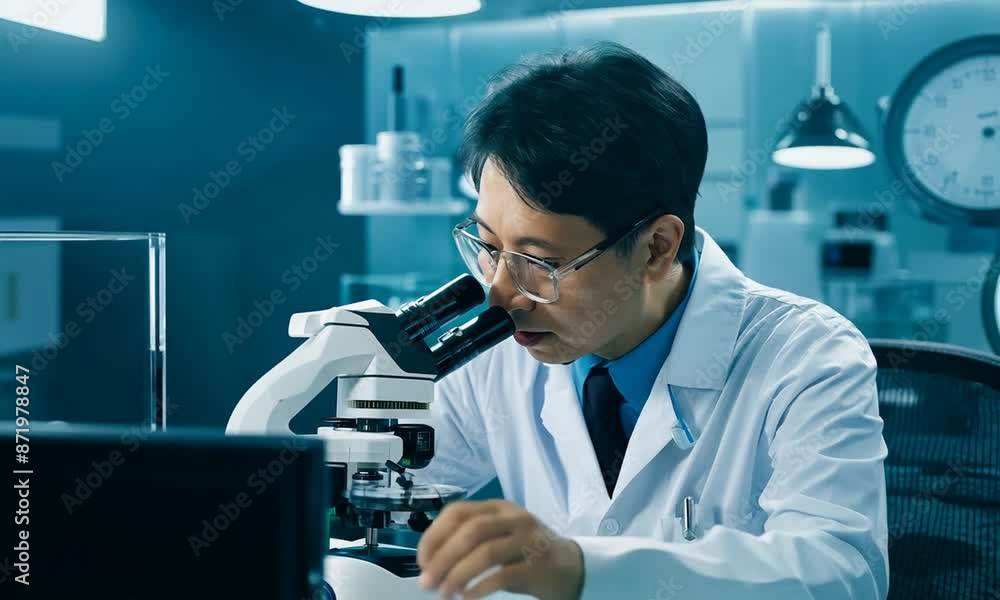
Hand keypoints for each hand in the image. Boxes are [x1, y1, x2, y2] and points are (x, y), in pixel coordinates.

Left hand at [416, 499, 584, 599]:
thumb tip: (430, 565)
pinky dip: (480, 587)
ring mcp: (528, 540)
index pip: (457, 512)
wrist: (571, 567)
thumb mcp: (498, 537)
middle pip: (470, 531)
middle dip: (442, 558)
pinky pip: (504, 575)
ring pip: (486, 552)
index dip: (434, 536)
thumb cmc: (525, 553)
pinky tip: (468, 597)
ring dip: (458, 575)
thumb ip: (469, 542)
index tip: (422, 561)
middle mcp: (513, 518)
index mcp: (497, 507)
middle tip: (427, 583)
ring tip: (445, 593)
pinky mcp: (539, 565)